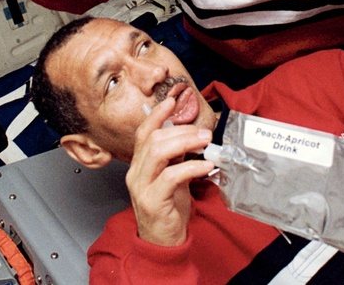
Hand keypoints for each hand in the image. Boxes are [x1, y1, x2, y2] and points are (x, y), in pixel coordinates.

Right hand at [126, 97, 213, 245]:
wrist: (163, 243)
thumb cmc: (168, 209)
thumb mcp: (172, 177)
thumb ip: (175, 158)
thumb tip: (190, 137)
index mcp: (139, 165)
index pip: (143, 133)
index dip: (156, 115)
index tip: (171, 101)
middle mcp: (136, 173)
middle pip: (153, 139)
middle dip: (181, 130)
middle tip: (204, 132)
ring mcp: (141, 187)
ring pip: (158, 152)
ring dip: (185, 142)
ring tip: (206, 143)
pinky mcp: (153, 201)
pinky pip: (171, 176)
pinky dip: (191, 167)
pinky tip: (206, 166)